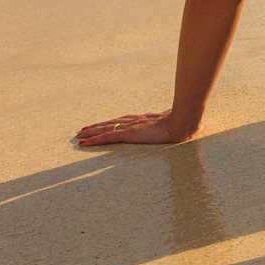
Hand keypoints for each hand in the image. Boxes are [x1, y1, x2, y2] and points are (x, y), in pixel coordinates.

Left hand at [75, 109, 192, 146]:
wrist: (183, 123)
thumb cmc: (184, 125)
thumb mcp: (176, 127)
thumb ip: (173, 128)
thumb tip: (183, 131)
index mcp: (146, 120)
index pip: (124, 122)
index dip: (113, 124)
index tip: (104, 126)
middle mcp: (135, 121)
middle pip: (112, 123)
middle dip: (98, 127)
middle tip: (83, 130)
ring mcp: (131, 127)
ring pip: (106, 129)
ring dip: (92, 133)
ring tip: (80, 136)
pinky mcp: (129, 134)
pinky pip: (108, 137)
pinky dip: (95, 139)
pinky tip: (85, 143)